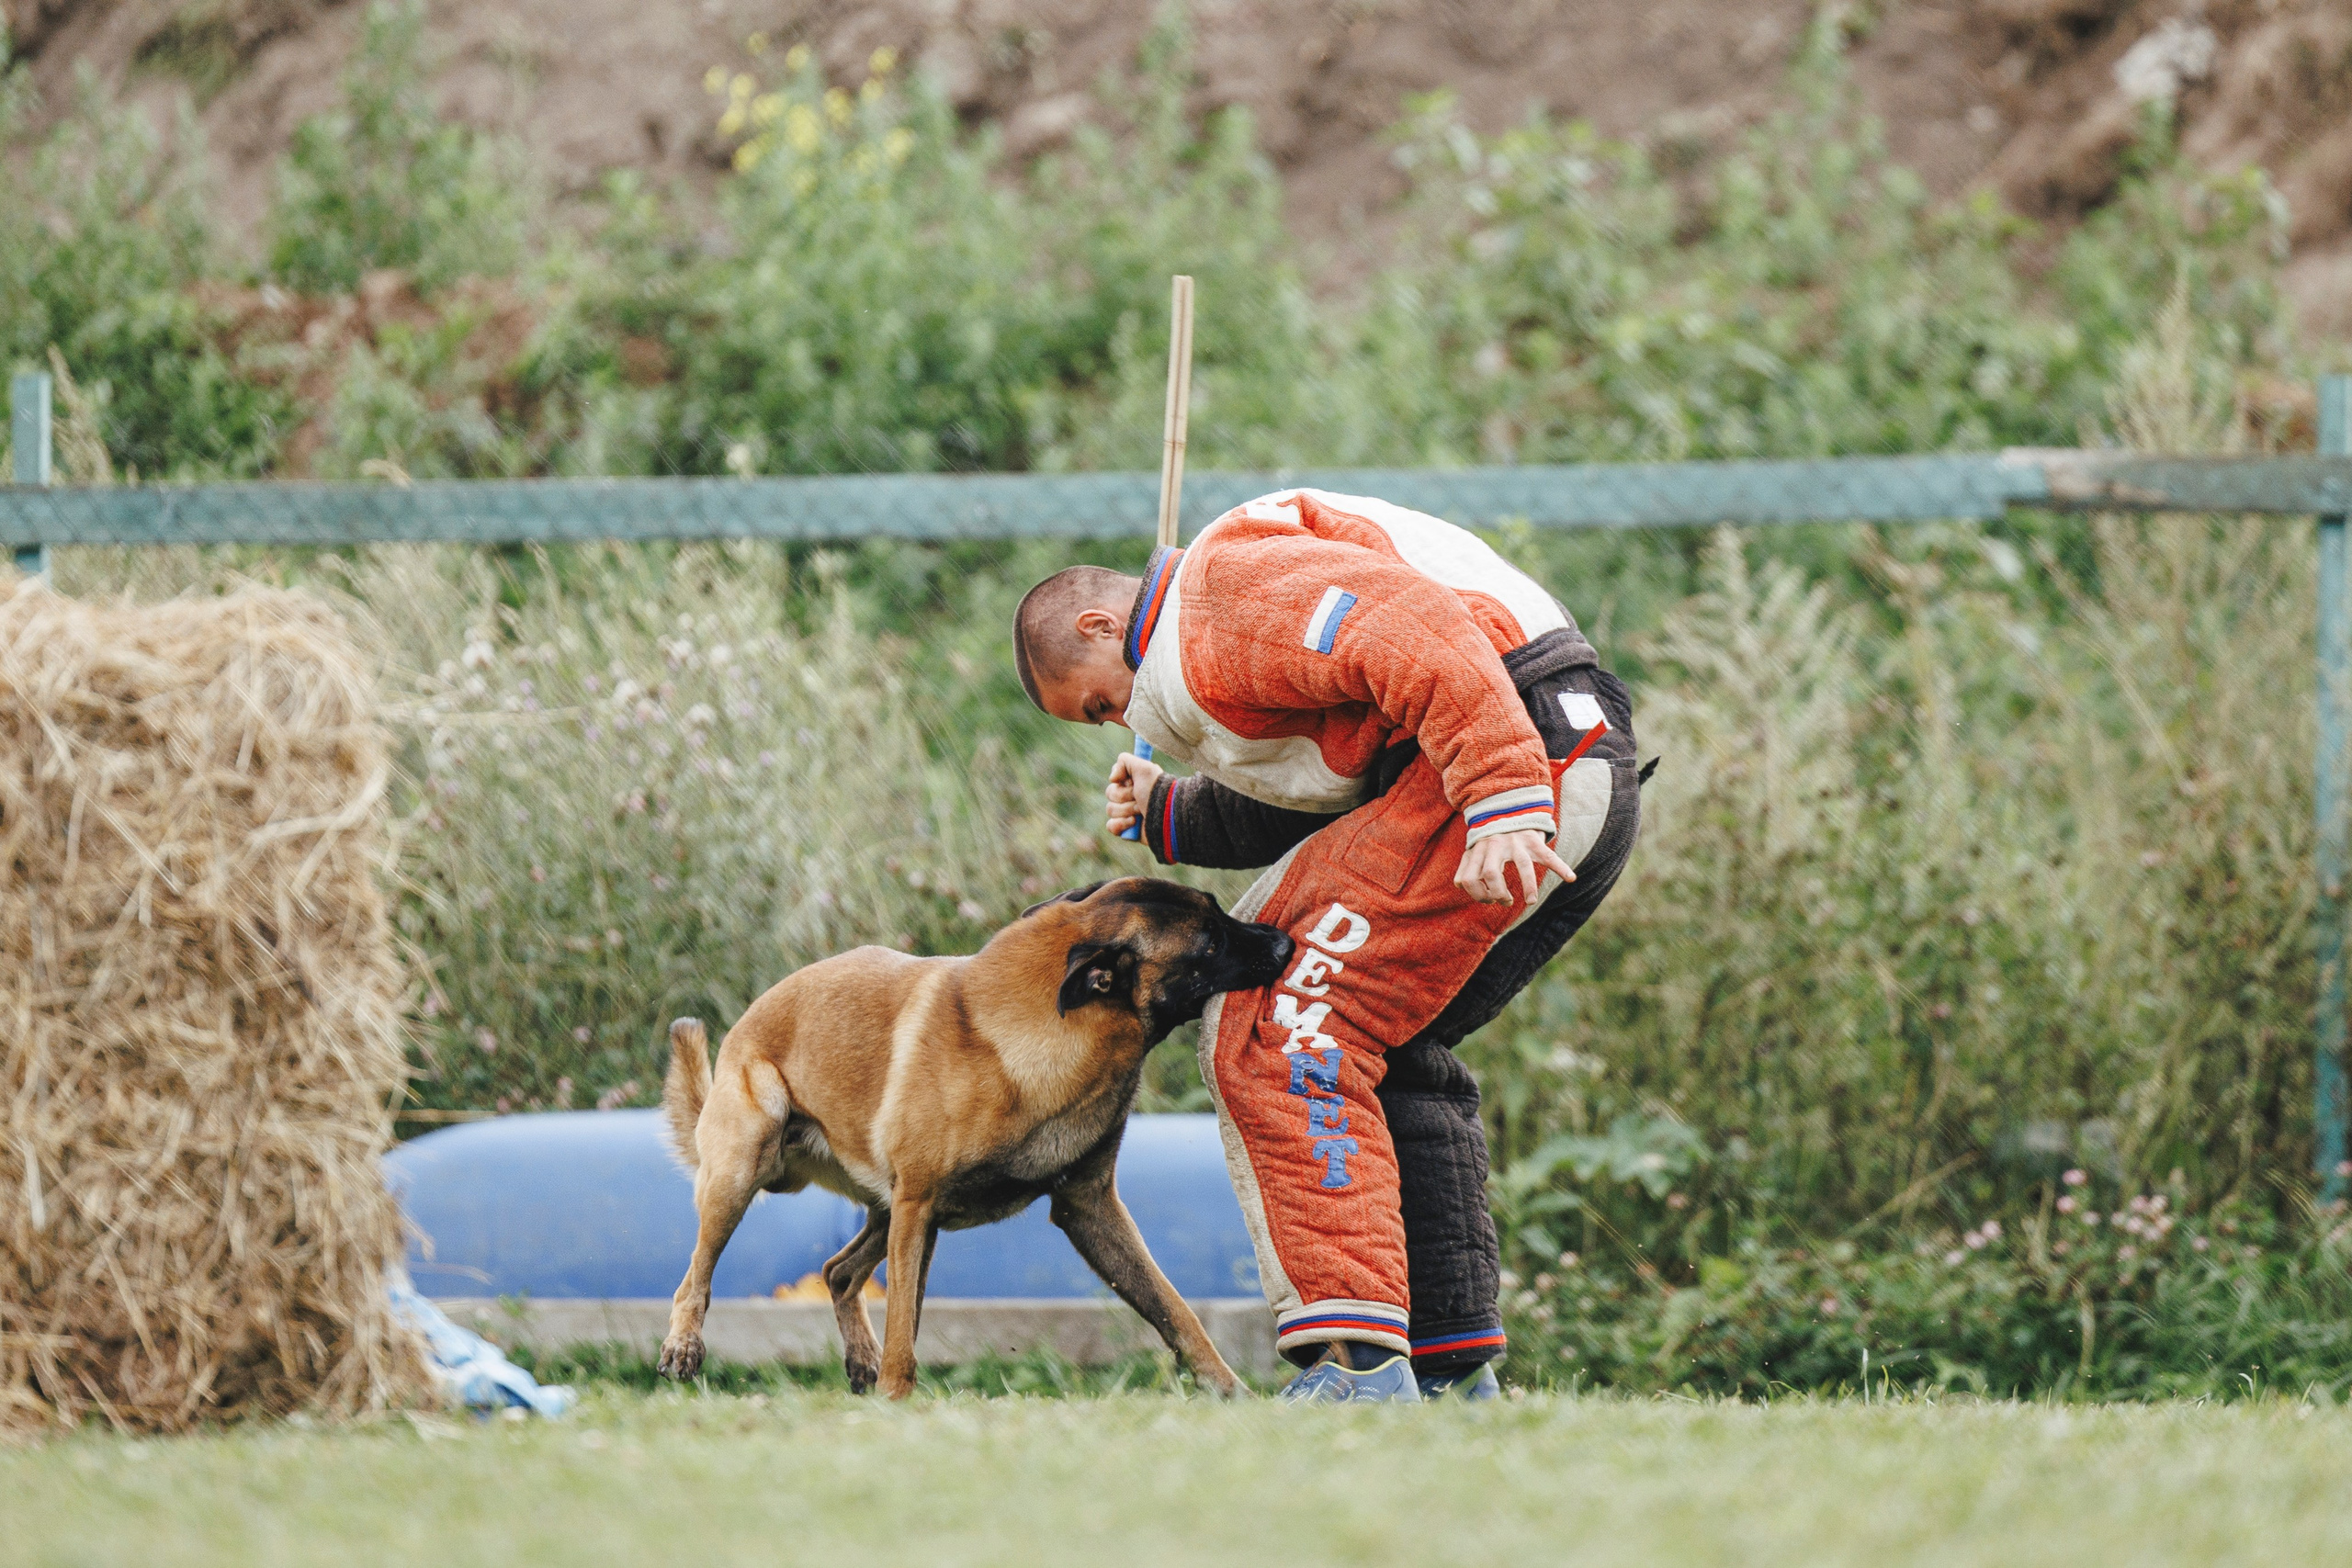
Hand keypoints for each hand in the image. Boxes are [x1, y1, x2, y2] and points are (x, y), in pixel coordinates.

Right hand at [1105, 751, 1164, 836]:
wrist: (1167, 816)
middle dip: (1124, 796)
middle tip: (1139, 798)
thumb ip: (1125, 761)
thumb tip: (1112, 778)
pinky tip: (1134, 823)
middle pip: (1110, 794)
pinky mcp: (1127, 830)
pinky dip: (1120, 824)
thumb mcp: (1143, 768)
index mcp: (1134, 784)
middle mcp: (1131, 798)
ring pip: (1110, 810)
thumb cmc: (1157, 791)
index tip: (1133, 782)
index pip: (1114, 781)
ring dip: (1126, 810)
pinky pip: (1111, 826)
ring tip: (1141, 812)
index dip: (1121, 782)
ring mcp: (1128, 815)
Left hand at [1455, 828, 1575, 905]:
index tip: (1488, 900)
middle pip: (1491, 875)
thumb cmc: (1490, 835)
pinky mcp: (1534, 841)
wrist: (1509, 808)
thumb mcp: (1474, 847)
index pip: (1470, 879)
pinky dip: (1561, 867)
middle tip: (1505, 901)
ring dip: (1528, 887)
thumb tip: (1460, 885)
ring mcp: (1517, 842)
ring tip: (1531, 902)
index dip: (1477, 895)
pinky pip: (1549, 855)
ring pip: (1523, 867)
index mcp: (1479, 849)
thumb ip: (1465, 865)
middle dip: (1496, 894)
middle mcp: (1496, 845)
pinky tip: (1570, 878)